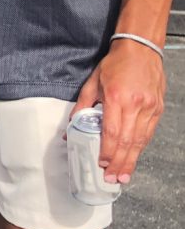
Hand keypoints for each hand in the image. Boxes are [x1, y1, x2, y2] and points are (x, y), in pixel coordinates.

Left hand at [70, 38, 165, 183]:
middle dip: (120, 164)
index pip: (112, 132)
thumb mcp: (92, 83)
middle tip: (113, 179)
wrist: (140, 49)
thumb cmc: (114, 64)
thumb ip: (82, 106)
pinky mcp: (157, 109)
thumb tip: (72, 127)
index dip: (107, 151)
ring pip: (140, 141)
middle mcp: (136, 105)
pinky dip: (140, 147)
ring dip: (131, 161)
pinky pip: (148, 133)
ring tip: (124, 176)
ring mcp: (149, 108)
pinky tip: (133, 157)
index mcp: (117, 98)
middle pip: (128, 141)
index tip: (102, 164)